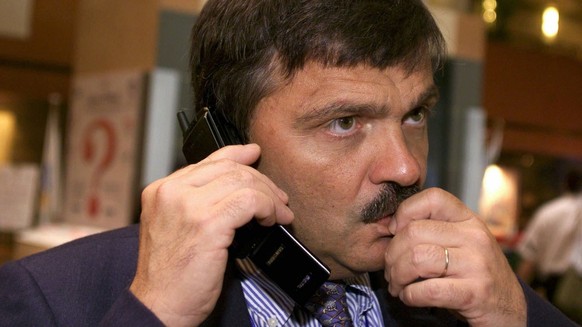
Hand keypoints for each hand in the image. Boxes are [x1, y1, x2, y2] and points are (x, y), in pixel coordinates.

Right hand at [130, 144, 293, 326]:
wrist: (158, 306)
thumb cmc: (170, 275)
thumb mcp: (177, 228)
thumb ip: (197, 202)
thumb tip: (235, 186)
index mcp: (161, 190)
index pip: (207, 160)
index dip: (237, 154)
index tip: (255, 154)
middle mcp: (171, 192)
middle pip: (228, 168)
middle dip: (260, 180)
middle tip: (278, 198)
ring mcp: (188, 206)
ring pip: (243, 181)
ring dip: (269, 196)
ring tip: (279, 213)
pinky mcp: (207, 224)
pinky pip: (250, 201)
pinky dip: (268, 208)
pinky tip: (272, 220)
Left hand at [384, 188, 525, 326]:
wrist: (510, 309)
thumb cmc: (474, 274)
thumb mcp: (460, 243)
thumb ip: (432, 230)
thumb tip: (389, 226)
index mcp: (469, 220)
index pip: (433, 197)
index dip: (404, 212)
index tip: (394, 232)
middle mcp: (475, 237)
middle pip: (413, 232)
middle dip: (391, 254)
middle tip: (390, 269)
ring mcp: (476, 265)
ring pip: (416, 258)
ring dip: (397, 276)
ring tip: (397, 285)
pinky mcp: (474, 293)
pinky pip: (426, 290)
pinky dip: (409, 295)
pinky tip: (409, 297)